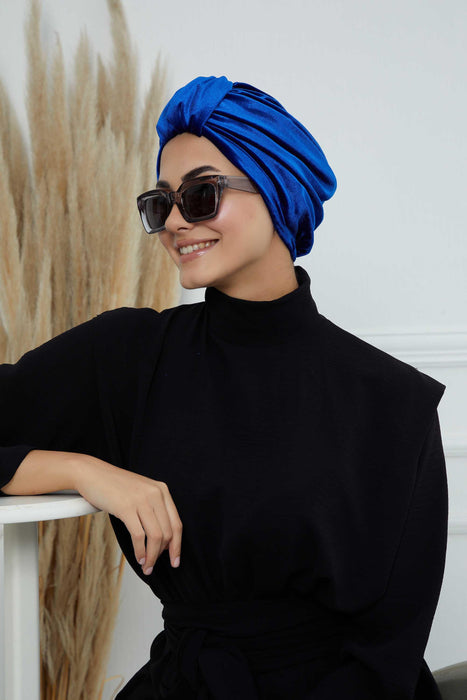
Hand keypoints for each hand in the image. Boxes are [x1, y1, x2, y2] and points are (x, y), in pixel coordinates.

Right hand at [74, 455, 181, 574]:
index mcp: (162, 490)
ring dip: (151, 556)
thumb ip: (153, 508)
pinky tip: (137, 558)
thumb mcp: (141, 492)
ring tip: (146, 566)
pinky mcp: (126, 507)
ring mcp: (142, 500)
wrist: (92, 473)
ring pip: (155, 536)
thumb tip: (161, 540)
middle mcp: (155, 494)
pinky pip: (139, 536)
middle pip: (167, 533)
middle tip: (153, 566)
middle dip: (162, 554)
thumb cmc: (114, 486)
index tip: (175, 560)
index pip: (177, 523)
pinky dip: (140, 551)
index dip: (178, 545)